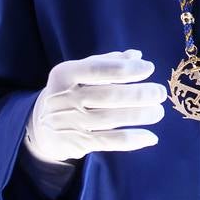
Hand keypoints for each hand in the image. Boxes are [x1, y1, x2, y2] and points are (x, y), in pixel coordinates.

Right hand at [25, 49, 165, 164]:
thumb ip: (107, 62)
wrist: (39, 127)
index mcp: (65, 73)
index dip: (125, 69)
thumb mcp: (80, 73)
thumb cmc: (69, 92)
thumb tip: (137, 55)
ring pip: (111, 119)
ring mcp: (70, 122)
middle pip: (107, 95)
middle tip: (160, 92)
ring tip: (158, 111)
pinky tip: (151, 137)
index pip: (97, 69)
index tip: (148, 68)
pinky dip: (132, 140)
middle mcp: (64, 98)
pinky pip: (109, 141)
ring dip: (139, 115)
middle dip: (139, 93)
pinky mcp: (77, 143)